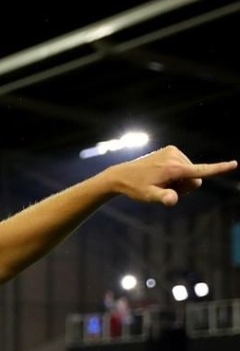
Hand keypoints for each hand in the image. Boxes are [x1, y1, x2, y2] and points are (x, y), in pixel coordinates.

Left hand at [118, 146, 236, 206]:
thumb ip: (162, 198)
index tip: (235, 164)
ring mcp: (173, 151)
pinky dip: (176, 172)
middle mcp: (176, 156)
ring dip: (179, 180)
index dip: (219, 168)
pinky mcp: (171, 150)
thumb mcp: (148, 196)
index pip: (201, 170)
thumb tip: (172, 200)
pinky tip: (160, 174)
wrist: (121, 175)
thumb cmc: (136, 188)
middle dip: (185, 185)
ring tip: (159, 180)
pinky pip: (184, 166)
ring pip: (190, 172)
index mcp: (174, 168)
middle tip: (164, 186)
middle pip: (196, 177)